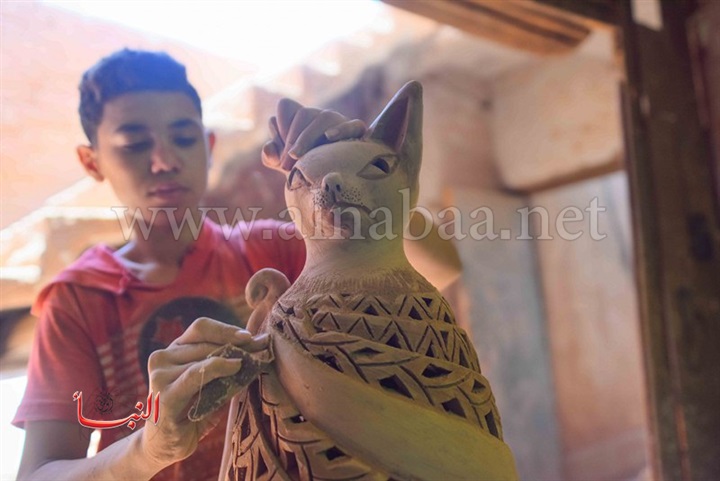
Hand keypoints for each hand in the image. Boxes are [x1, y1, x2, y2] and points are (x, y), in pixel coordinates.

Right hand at [140, 317, 268, 468]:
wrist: (165, 446)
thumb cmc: (192, 412)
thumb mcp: (211, 384)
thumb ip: (225, 366)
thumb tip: (257, 348)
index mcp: (174, 351)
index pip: (201, 328)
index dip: (227, 330)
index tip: (251, 337)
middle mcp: (163, 358)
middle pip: (206, 342)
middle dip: (238, 344)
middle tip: (262, 347)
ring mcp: (161, 375)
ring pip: (204, 356)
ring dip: (233, 356)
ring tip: (253, 359)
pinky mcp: (165, 396)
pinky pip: (195, 374)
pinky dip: (218, 367)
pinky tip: (235, 367)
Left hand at [262, 98, 365, 171]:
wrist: (332, 186)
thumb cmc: (306, 172)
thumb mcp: (284, 166)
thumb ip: (270, 157)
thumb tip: (268, 147)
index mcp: (301, 119)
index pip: (285, 106)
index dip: (280, 125)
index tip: (282, 149)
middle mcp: (319, 116)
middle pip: (303, 113)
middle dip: (291, 140)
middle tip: (286, 166)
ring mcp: (339, 122)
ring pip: (324, 118)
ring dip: (307, 138)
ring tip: (299, 158)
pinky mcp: (357, 134)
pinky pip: (354, 125)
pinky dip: (341, 129)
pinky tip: (329, 138)